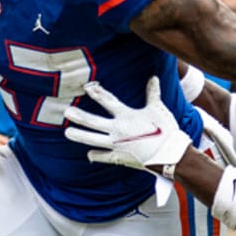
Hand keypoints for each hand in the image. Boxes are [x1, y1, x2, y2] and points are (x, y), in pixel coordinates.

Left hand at [63, 75, 192, 174]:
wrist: (169, 154)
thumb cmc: (165, 130)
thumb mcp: (158, 109)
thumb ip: (153, 94)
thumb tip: (153, 77)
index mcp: (126, 116)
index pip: (108, 101)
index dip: (97, 93)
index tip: (86, 87)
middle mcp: (117, 130)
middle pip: (94, 122)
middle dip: (79, 116)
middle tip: (66, 112)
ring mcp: (116, 145)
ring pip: (93, 139)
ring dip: (80, 135)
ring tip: (67, 132)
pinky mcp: (120, 157)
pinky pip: (104, 156)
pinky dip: (96, 155)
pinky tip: (89, 155)